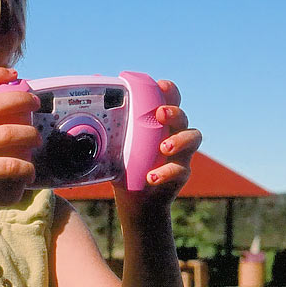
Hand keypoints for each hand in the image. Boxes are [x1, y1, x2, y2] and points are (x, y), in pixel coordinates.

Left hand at [117, 80, 201, 209]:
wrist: (135, 201)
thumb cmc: (126, 167)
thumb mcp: (113, 146)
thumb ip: (107, 122)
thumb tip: (92, 86)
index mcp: (159, 124)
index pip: (170, 100)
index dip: (169, 91)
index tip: (161, 85)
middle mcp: (174, 134)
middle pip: (183, 116)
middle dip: (174, 112)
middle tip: (159, 114)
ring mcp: (181, 154)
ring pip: (193, 138)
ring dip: (179, 140)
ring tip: (163, 148)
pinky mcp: (181, 174)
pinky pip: (181, 170)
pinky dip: (167, 172)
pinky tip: (152, 177)